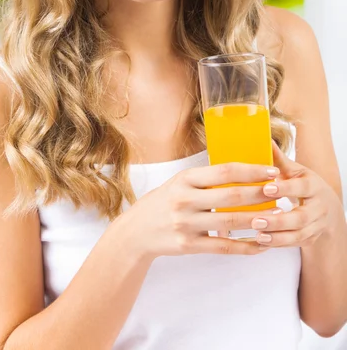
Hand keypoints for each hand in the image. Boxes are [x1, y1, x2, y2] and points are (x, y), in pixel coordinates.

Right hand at [122, 161, 281, 259]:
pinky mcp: (189, 245)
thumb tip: (243, 170)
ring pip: (230, 222)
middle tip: (281, 192)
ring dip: (257, 219)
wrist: (136, 231)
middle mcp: (185, 200)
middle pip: (231, 196)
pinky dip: (246, 246)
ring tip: (277, 215)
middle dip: (260, 194)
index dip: (251, 170)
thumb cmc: (164, 202)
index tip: (271, 170)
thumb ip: (205, 178)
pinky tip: (262, 244)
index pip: (224, 171)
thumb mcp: (179, 182)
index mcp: (185, 179)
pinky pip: (224, 247)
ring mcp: (186, 224)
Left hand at [251, 141, 342, 247]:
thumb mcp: (295, 171)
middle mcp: (318, 207)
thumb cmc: (303, 184)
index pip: (301, 187)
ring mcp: (316, 225)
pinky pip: (295, 244)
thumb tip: (265, 139)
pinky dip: (278, 244)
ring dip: (277, 236)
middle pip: (301, 217)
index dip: (285, 188)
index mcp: (313, 185)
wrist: (327, 208)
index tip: (266, 188)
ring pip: (299, 234)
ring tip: (257, 234)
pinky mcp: (310, 238)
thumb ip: (279, 160)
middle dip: (279, 220)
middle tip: (256, 220)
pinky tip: (261, 242)